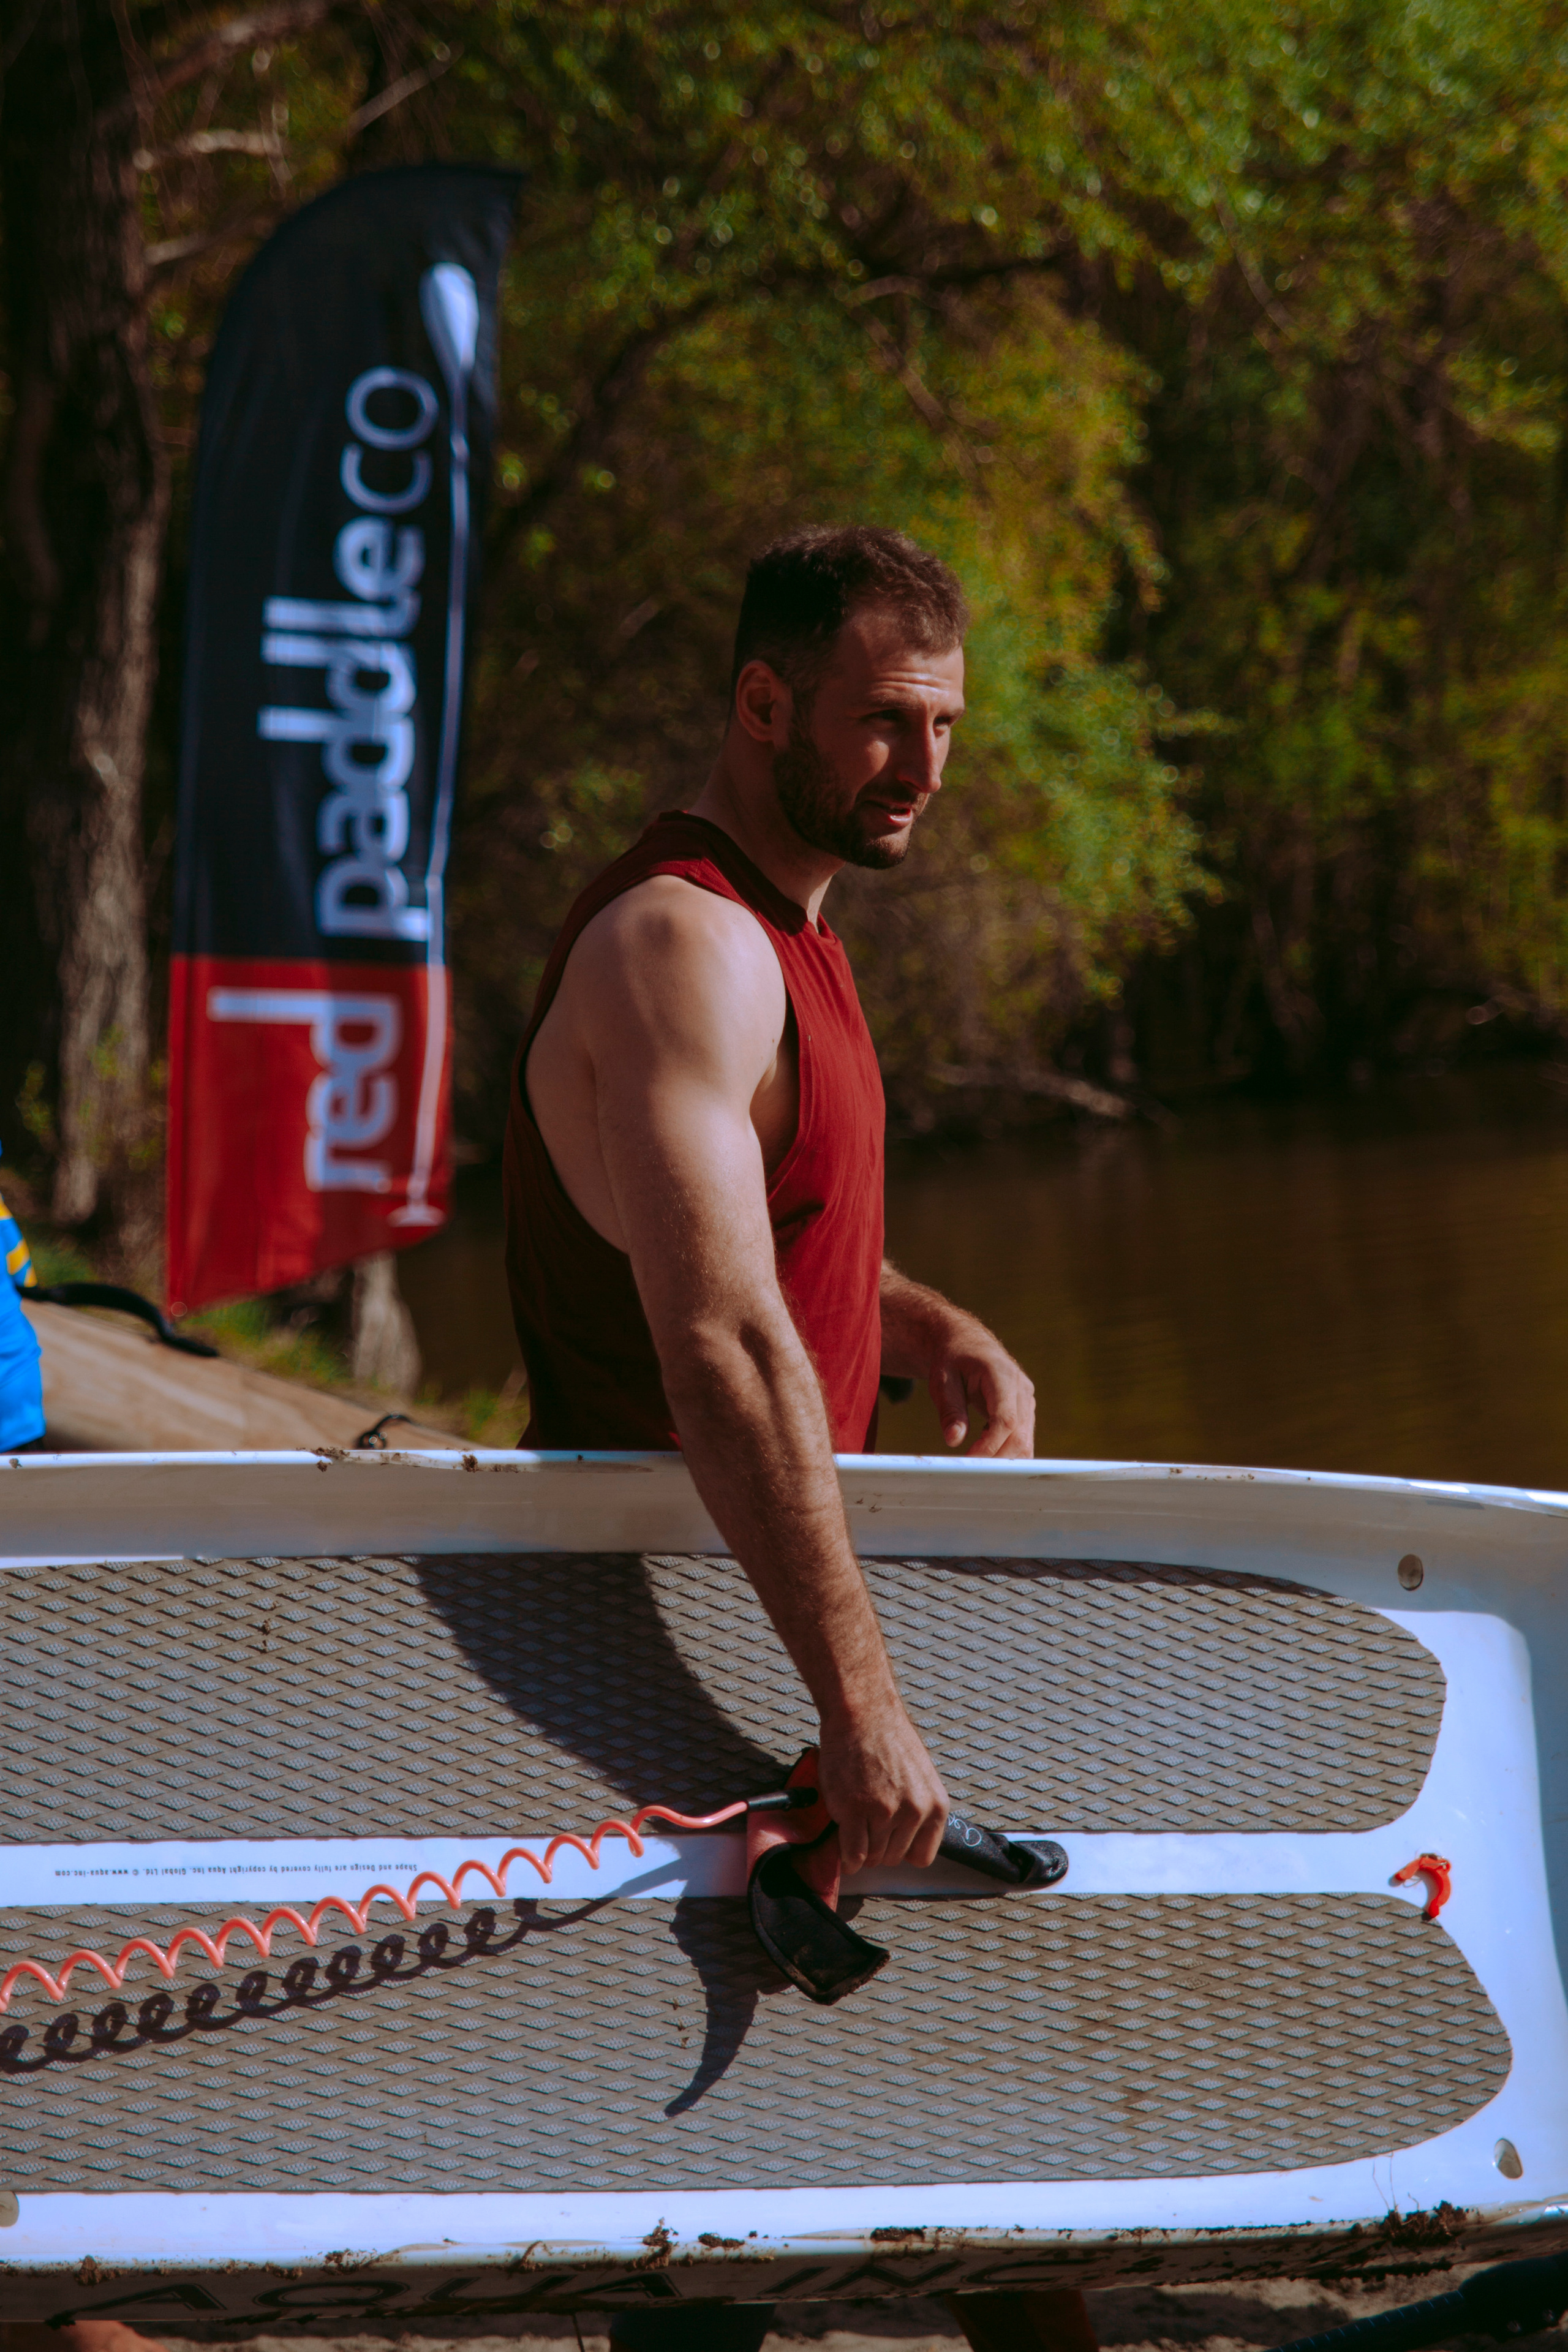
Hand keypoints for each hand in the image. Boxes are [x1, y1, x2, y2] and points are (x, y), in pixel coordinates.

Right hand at [815, 1693, 949, 1874]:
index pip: (922, 1857)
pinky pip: (852, 1854)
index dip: (902, 1850)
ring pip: (871, 1857)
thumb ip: (918, 1810)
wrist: (863, 1714)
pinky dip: (845, 1857)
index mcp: (935, 1805)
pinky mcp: (854, 1811)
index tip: (890, 1842)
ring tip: (854, 1824)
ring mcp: (884, 1813)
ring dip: (859, 1848)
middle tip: (866, 1826)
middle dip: (878, 1847)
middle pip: (893, 1858)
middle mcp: (915, 1812)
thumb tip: (903, 1840)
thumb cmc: (887, 1740)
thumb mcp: (920, 1777)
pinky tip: (842, 1846)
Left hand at [930, 1319, 1034, 1456]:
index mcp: (1001, 1374)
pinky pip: (1021, 1438)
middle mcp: (1021, 1388)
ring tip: (975, 1467)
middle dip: (997, 1459)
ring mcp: (1026, 1400)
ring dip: (1002, 1460)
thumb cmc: (951, 1359)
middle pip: (1020, 1435)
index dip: (990, 1445)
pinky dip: (1005, 1452)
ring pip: (1025, 1441)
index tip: (970, 1461)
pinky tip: (983, 1453)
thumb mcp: (942, 1380)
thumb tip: (953, 1440)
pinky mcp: (1024, 1410)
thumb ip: (950, 1409)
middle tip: (970, 1473)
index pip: (1005, 1419)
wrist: (966, 1343)